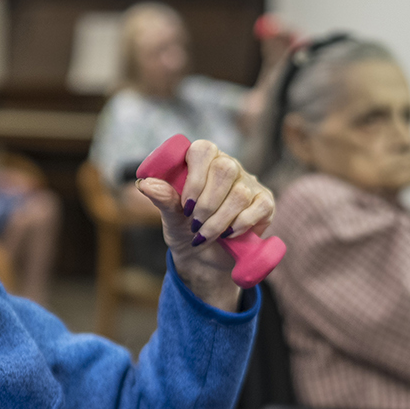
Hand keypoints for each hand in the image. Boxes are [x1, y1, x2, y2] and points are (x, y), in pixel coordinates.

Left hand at [135, 140, 273, 311]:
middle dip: (207, 203)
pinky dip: (240, 225)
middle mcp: (229, 167)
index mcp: (203, 161)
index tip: (185, 205)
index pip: (203, 150)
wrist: (203, 258)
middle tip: (194, 224)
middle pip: (225, 169)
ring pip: (240, 193)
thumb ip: (163, 198)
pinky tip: (228, 235)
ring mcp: (249, 183)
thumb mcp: (171, 216)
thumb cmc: (185, 229)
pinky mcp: (265, 203)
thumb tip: (144, 183)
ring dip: (219, 220)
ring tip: (205, 235)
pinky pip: (259, 207)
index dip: (195, 177)